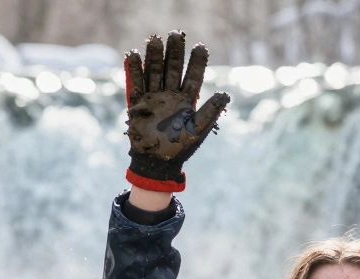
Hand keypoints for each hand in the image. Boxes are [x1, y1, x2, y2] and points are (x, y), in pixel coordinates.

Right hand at [124, 31, 229, 191]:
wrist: (157, 163)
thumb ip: (209, 112)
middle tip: (175, 34)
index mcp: (186, 101)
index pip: (193, 77)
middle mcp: (170, 95)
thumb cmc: (179, 148)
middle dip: (174, 53)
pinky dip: (134, 70)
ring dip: (154, 57)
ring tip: (155, 39)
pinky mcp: (138, 103)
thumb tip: (226, 94)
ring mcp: (154, 97)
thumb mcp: (197, 130)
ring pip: (155, 72)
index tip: (201, 46)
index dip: (197, 62)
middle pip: (172, 69)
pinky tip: (134, 54)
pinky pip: (136, 83)